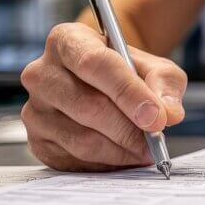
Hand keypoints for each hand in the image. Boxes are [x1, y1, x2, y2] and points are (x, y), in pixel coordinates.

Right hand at [20, 22, 187, 171]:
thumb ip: (164, 83)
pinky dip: (107, 162)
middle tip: (156, 140)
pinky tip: (122, 153)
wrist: (102, 84)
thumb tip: (168, 113)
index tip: (155, 117)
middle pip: (87, 106)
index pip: (95, 64)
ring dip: (121, 150)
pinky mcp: (37, 141)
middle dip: (129, 129)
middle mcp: (42, 73)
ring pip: (82, 139)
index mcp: (67, 41)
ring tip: (145, 149)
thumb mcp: (153, 66)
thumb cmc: (125, 71)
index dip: (128, 93)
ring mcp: (35, 109)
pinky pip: (75, 160)